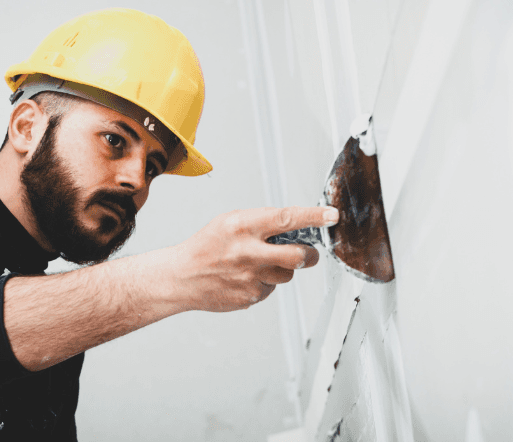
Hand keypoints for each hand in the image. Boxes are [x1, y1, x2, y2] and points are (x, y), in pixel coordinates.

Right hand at [172, 206, 338, 311]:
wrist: (181, 277)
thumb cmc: (207, 246)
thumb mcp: (230, 221)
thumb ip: (261, 221)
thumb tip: (295, 224)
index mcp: (242, 226)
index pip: (286, 218)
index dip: (313, 217)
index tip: (331, 216)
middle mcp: (248, 252)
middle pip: (297, 255)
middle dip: (310, 254)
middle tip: (310, 253)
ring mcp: (250, 277)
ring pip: (287, 274)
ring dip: (283, 268)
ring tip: (260, 264)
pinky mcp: (250, 297)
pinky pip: (271, 288)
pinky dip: (265, 282)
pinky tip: (246, 278)